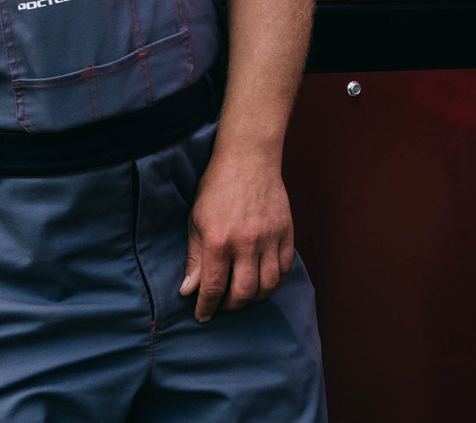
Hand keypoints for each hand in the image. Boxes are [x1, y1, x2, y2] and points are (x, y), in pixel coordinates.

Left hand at [180, 148, 295, 321]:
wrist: (248, 158)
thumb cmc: (217, 187)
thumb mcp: (196, 221)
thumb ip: (194, 258)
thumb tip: (189, 290)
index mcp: (219, 241)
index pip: (213, 288)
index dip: (206, 307)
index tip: (202, 316)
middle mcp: (246, 244)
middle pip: (243, 293)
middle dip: (230, 306)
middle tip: (222, 303)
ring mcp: (270, 239)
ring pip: (267, 286)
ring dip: (254, 297)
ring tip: (243, 293)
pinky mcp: (286, 232)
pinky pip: (285, 269)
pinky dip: (275, 281)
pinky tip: (263, 279)